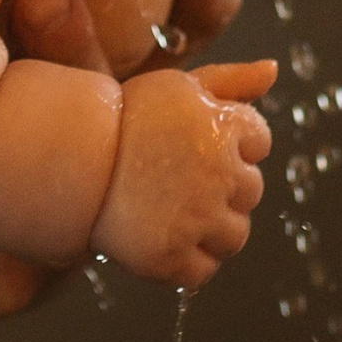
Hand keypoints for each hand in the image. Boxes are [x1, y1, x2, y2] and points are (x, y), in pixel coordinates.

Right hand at [89, 59, 276, 289]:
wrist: (69, 158)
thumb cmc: (127, 118)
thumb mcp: (180, 88)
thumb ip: (232, 80)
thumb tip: (273, 69)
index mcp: (222, 127)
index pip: (259, 141)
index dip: (230, 142)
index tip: (195, 144)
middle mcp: (217, 174)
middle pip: (251, 191)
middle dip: (224, 186)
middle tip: (179, 178)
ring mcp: (196, 219)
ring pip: (234, 235)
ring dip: (213, 228)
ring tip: (175, 210)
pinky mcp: (170, 257)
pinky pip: (203, 271)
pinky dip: (188, 261)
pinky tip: (164, 236)